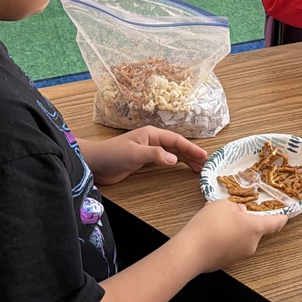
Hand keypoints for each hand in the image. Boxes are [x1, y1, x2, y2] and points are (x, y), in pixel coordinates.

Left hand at [79, 127, 207, 185]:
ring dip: (186, 160)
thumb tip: (174, 159)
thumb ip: (155, 155)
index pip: (176, 140)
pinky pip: (165, 160)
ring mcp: (149, 150)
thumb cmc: (112, 154)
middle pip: (177, 146)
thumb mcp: (134, 154)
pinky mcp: (144, 161)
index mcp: (151, 134)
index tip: (203, 155)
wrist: (95, 163)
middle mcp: (152, 140)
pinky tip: (182, 168)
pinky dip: (176, 164)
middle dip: (192, 154)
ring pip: (173, 153)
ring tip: (199, 167)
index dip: (191, 147)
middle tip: (206, 164)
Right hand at [178, 198, 287, 272]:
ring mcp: (239, 255)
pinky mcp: (226, 262)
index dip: (281, 218)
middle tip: (228, 211)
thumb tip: (240, 214)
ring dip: (230, 228)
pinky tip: (208, 232)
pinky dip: (222, 238)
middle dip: (243, 220)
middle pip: (253, 229)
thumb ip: (236, 208)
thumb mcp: (224, 205)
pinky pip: (229, 246)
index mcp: (255, 228)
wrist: (191, 251)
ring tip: (212, 220)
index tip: (286, 216)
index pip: (274, 223)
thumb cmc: (210, 225)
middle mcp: (251, 244)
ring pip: (239, 237)